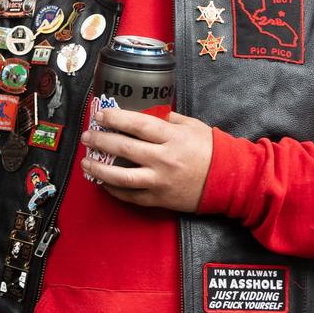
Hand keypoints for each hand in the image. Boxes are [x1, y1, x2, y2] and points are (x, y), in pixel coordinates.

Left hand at [81, 109, 213, 211]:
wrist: (228, 180)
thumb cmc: (210, 150)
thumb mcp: (192, 126)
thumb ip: (167, 119)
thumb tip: (143, 113)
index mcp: (171, 137)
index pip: (137, 124)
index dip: (115, 118)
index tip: (99, 115)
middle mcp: (163, 159)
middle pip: (124, 148)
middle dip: (100, 141)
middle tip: (87, 136)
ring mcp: (159, 181)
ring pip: (121, 176)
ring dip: (99, 169)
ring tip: (85, 163)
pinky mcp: (158, 199)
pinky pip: (130, 195)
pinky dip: (113, 189)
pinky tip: (103, 182)